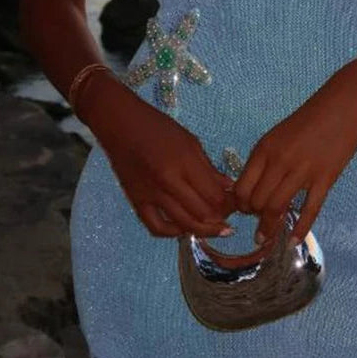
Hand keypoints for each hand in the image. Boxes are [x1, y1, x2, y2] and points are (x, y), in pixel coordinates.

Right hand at [84, 74, 234, 237]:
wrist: (120, 125)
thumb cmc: (158, 128)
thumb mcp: (190, 142)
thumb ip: (209, 168)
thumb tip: (228, 187)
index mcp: (184, 163)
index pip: (214, 196)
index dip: (229, 205)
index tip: (235, 204)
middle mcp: (168, 181)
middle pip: (202, 213)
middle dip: (220, 219)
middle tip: (227, 217)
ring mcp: (151, 194)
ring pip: (183, 224)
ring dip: (203, 230)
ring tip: (213, 228)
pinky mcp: (136, 201)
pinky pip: (156, 227)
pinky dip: (173, 232)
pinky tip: (184, 228)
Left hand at [232, 69, 356, 246]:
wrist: (343, 104)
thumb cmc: (310, 118)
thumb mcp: (278, 134)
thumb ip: (265, 159)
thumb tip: (251, 186)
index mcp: (265, 149)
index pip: (242, 187)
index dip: (240, 204)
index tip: (245, 212)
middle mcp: (279, 160)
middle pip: (257, 201)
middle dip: (255, 217)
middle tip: (258, 224)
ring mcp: (303, 170)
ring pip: (277, 208)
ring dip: (270, 228)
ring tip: (268, 239)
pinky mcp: (325, 177)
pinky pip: (309, 209)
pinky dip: (300, 228)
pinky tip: (293, 241)